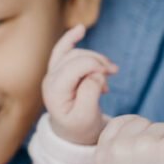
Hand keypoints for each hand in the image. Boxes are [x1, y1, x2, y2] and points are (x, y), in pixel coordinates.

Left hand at [43, 25, 117, 145]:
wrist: (73, 134)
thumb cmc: (80, 127)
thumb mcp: (87, 117)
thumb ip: (90, 93)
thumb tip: (95, 73)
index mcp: (54, 91)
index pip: (77, 66)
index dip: (96, 66)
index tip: (109, 77)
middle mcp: (50, 79)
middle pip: (76, 57)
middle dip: (97, 61)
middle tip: (113, 73)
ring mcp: (52, 74)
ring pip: (75, 53)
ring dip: (94, 58)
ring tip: (108, 72)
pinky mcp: (58, 71)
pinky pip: (63, 49)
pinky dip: (72, 38)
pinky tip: (81, 29)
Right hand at [96, 115, 163, 163]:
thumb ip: (116, 150)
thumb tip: (136, 127)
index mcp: (103, 153)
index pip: (121, 122)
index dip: (135, 134)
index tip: (142, 153)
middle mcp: (121, 146)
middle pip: (143, 122)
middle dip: (151, 138)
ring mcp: (145, 145)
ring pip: (163, 126)